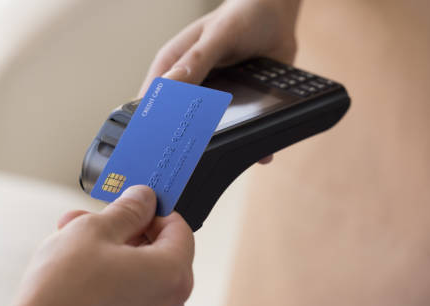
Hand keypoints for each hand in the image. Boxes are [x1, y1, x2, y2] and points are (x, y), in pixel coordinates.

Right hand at [13, 185, 193, 305]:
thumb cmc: (62, 290)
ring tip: (75, 259)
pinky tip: (80, 294)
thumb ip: (128, 210)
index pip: (179, 229)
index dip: (154, 213)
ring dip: (117, 268)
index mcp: (172, 274)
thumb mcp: (93, 230)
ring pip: (142, 289)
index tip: (131, 209)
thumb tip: (144, 199)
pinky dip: (112, 302)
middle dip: (127, 239)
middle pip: (160, 260)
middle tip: (91, 227)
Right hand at [140, 0, 300, 163]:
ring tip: (227, 162)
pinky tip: (261, 156)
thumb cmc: (241, 16)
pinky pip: (237, 131)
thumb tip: (171, 84)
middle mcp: (187, 86)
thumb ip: (196, 60)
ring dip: (217, 146)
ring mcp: (210, 100)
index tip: (158, 147)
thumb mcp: (218, 36)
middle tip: (191, 165)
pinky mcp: (234, 107)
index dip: (152, 124)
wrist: (278, 16)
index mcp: (172, 66)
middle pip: (176, 123)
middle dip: (183, 144)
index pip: (152, 102)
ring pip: (205, 131)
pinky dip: (248, 143)